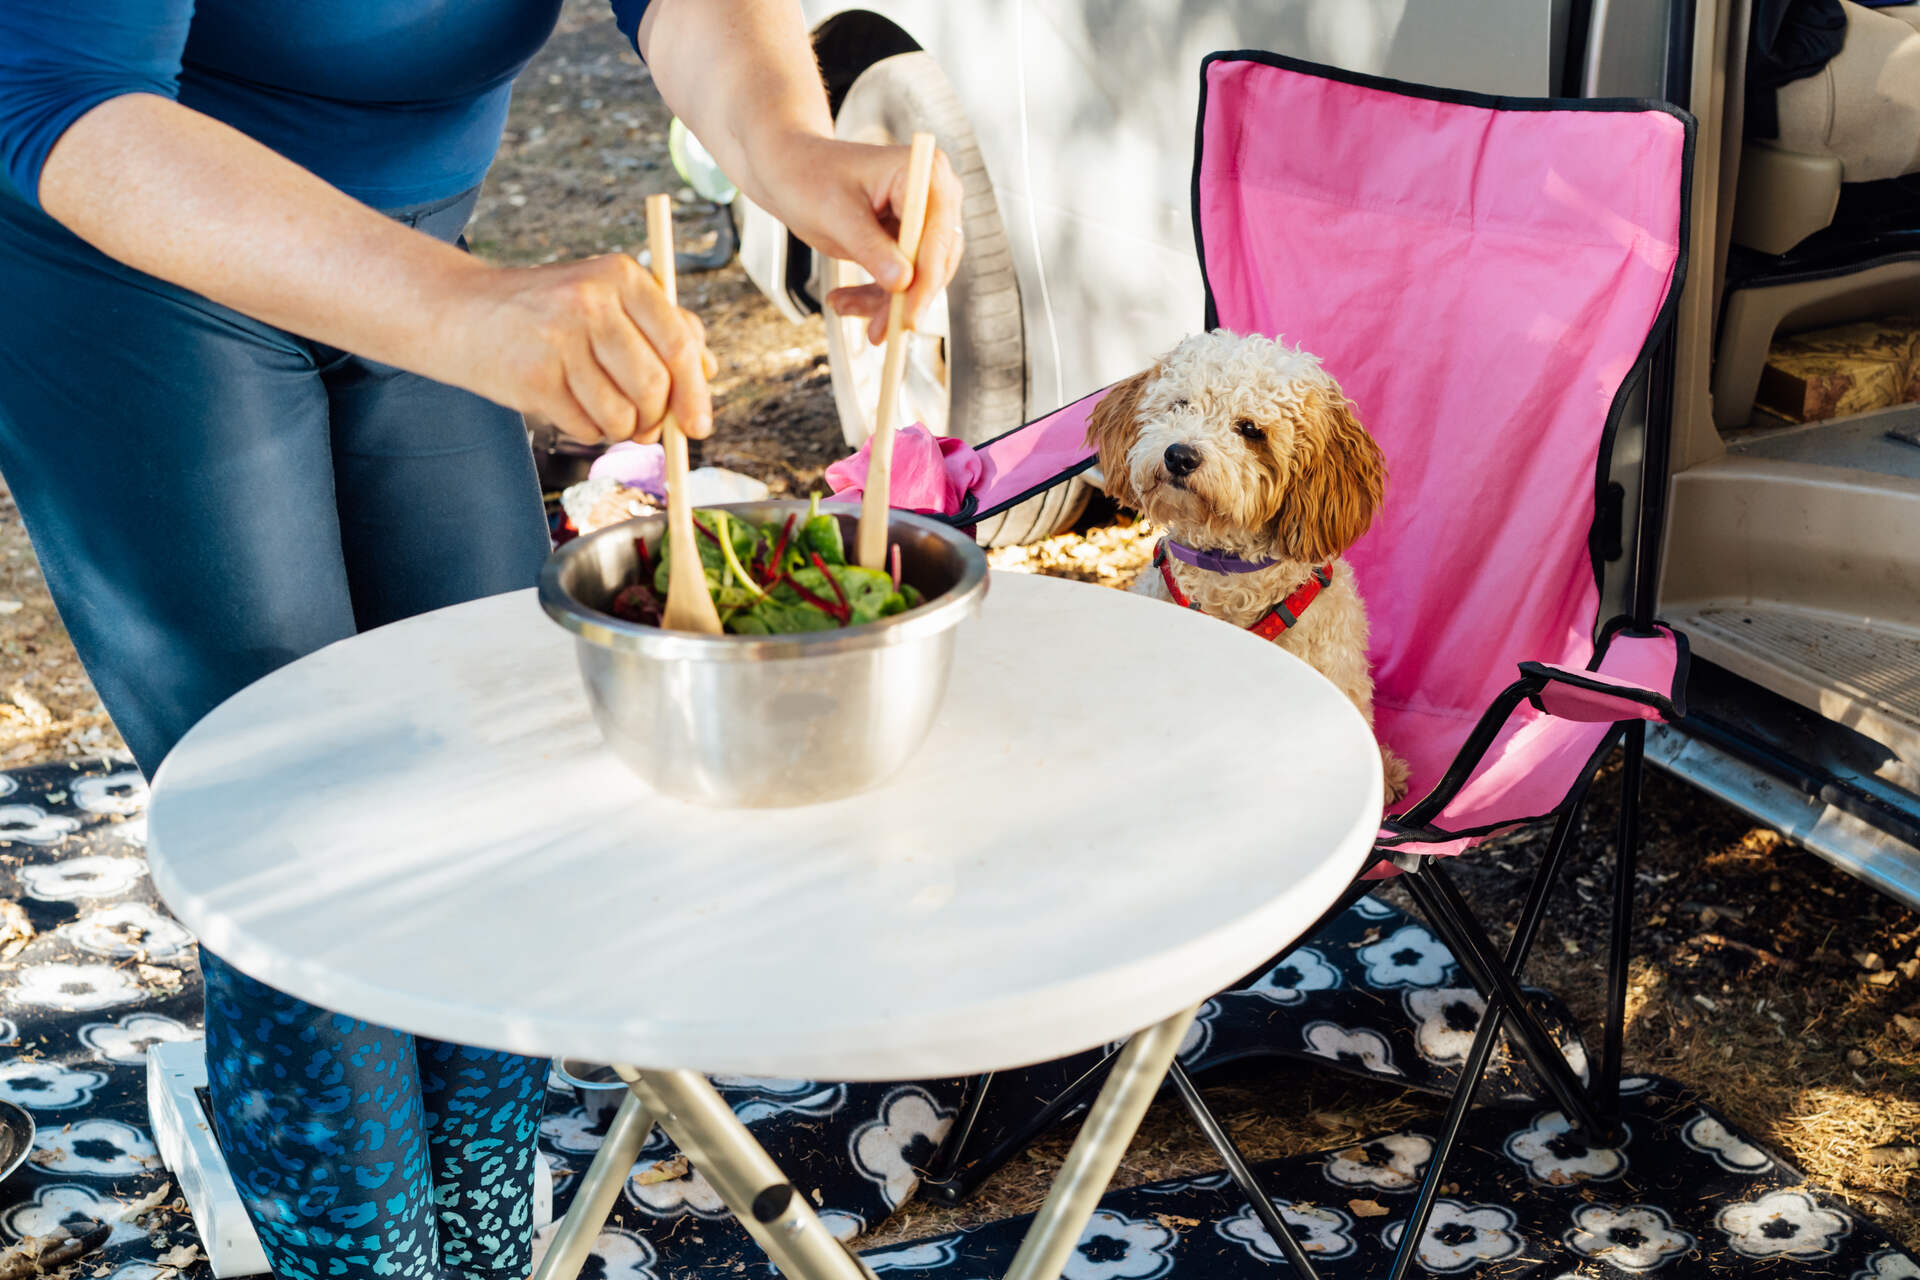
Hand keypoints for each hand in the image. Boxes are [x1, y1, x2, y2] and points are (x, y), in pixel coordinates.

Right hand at [439, 254, 712, 445]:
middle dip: (654, 419)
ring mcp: (559, 337)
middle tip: (644, 427)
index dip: (695, 393)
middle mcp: (591, 301)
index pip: (679, 345)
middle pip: (654, 387)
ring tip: (598, 410)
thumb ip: (662, 326)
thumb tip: (710, 370)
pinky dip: (585, 431)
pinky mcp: (532, 376)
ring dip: (617, 429)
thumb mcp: (604, 299)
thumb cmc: (543, 312)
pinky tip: (567, 407)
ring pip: (622, 416)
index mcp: (621, 276)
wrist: (457, 311)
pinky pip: (585, 428)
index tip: (699, 426)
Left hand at [759, 134, 963, 344]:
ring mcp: (922, 219)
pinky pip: (902, 279)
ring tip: (841, 307)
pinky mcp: (907, 240)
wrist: (789, 171)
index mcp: (923, 173)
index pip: (937, 237)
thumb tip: (903, 283)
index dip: (925, 282)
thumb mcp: (836, 214)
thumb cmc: (809, 177)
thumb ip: (870, 248)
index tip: (907, 318)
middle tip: (877, 331)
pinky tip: (843, 301)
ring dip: (883, 302)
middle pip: (935, 261)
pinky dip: (875, 295)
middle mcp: (932, 195)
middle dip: (904, 299)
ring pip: (919, 277)